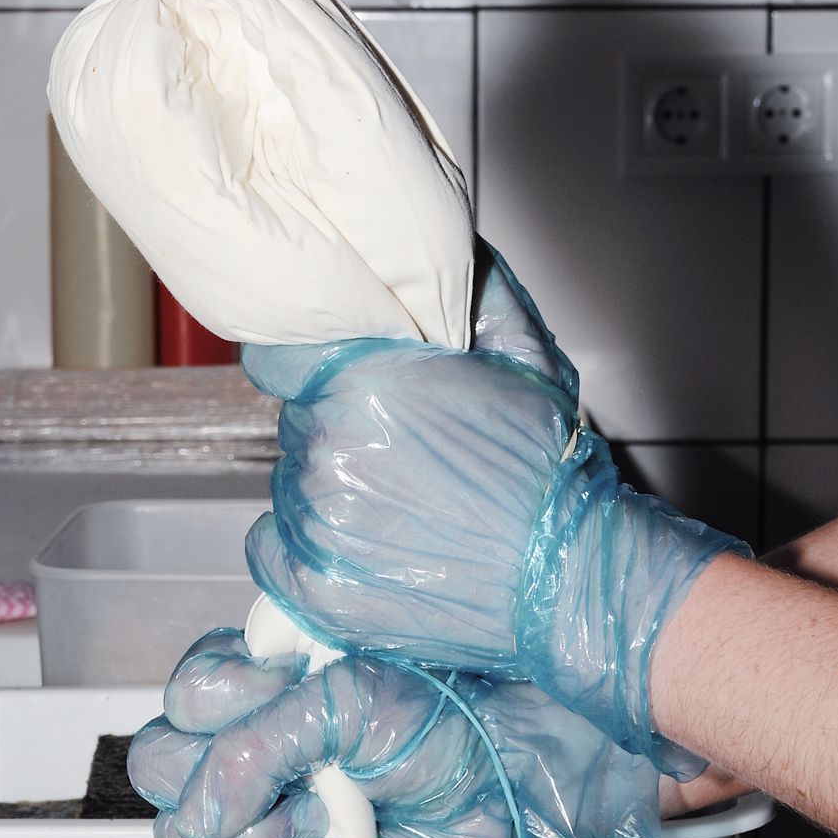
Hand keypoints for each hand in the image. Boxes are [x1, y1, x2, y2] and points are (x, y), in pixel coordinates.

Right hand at [127, 627, 681, 837]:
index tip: (270, 698)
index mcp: (252, 693)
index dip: (214, 710)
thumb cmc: (439, 721)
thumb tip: (202, 809)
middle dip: (225, 793)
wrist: (501, 780)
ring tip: (321, 825)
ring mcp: (263, 823)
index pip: (181, 706)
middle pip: (166, 786)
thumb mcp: (343, 703)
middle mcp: (246, 758)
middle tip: (295, 784)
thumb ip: (259, 744)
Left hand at [242, 243, 745, 774]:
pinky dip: (298, 548)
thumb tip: (449, 249)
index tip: (330, 376)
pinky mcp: (315, 588)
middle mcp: (330, 451)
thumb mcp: (525, 358)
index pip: (279, 355)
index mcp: (366, 385)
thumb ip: (476, 293)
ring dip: (331, 487)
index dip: (308, 363)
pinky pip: (269, 551)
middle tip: (403, 451)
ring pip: (292, 484)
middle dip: (340, 426)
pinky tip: (355, 545)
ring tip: (401, 505)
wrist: (568, 574)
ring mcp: (317, 524)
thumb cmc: (550, 473)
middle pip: (299, 421)